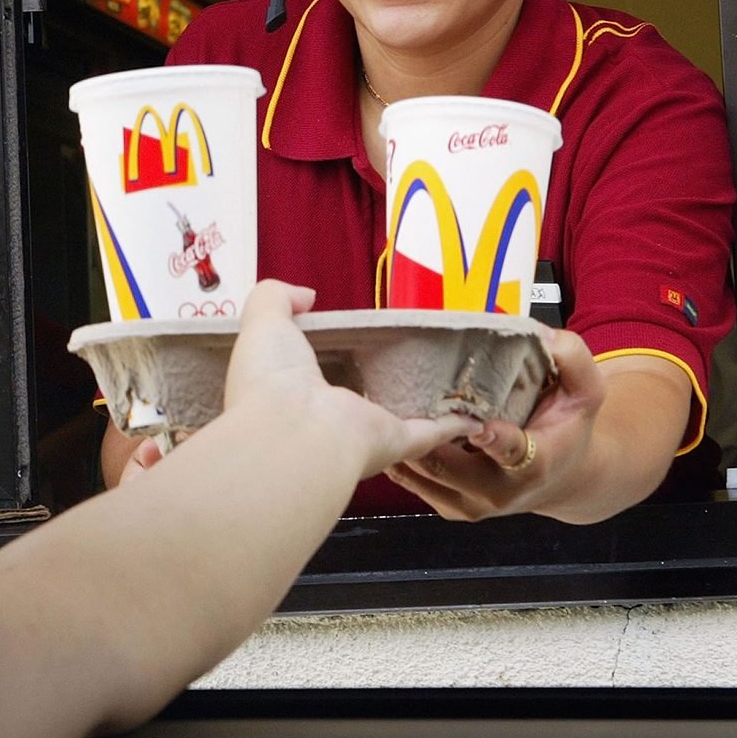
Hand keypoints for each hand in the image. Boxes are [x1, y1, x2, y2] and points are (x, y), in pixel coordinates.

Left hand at [223, 280, 480, 479]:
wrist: (290, 431)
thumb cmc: (271, 377)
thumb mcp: (264, 320)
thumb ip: (277, 297)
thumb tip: (307, 295)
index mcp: (292, 392)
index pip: (315, 373)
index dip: (330, 356)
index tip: (353, 336)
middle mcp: (327, 416)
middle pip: (359, 396)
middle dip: (380, 378)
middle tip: (406, 353)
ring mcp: (362, 432)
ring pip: (399, 416)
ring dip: (421, 402)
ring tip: (445, 380)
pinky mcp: (395, 442)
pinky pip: (430, 432)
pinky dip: (453, 425)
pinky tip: (472, 415)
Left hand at [384, 326, 606, 519]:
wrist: (562, 478)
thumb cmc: (567, 426)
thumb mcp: (585, 389)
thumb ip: (573, 357)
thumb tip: (542, 334)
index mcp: (534, 462)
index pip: (511, 453)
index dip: (493, 440)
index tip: (478, 425)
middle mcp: (499, 491)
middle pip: (446, 465)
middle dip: (421, 432)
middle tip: (398, 396)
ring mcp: (471, 505)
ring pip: (421, 474)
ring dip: (401, 441)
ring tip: (385, 406)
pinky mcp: (448, 507)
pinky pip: (411, 481)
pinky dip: (398, 453)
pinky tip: (391, 424)